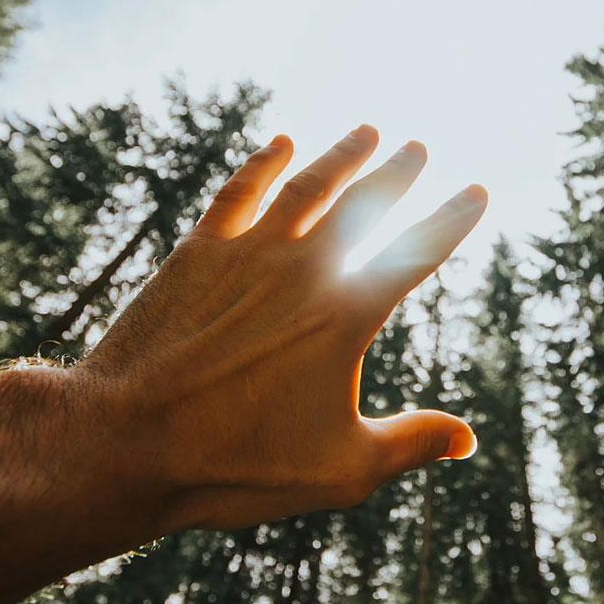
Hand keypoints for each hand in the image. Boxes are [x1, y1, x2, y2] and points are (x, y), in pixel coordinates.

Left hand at [61, 125, 486, 536]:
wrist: (126, 442)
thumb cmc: (237, 465)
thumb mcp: (341, 471)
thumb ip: (409, 444)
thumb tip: (466, 441)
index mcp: (346, 317)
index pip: (415, 253)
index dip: (451, 220)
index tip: (477, 191)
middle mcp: (302, 271)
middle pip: (363, 204)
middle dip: (398, 174)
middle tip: (420, 149)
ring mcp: (245, 255)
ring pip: (305, 186)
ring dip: (341, 156)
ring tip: (368, 133)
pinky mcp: (195, 254)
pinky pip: (236, 193)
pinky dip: (263, 163)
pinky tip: (280, 144)